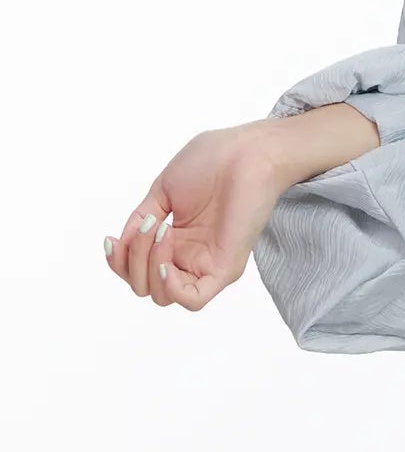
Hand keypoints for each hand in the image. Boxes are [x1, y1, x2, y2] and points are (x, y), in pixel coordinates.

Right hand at [105, 122, 286, 310]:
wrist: (246, 152)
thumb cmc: (213, 161)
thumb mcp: (162, 192)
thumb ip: (139, 221)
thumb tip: (120, 245)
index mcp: (175, 240)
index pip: (136, 270)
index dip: (118, 262)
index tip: (111, 239)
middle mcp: (189, 256)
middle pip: (144, 286)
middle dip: (132, 260)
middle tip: (149, 225)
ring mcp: (207, 264)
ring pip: (162, 296)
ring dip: (149, 265)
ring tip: (162, 230)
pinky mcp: (225, 269)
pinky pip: (192, 300)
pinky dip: (171, 287)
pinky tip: (167, 262)